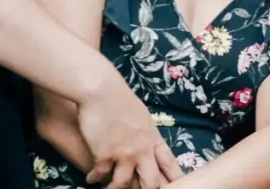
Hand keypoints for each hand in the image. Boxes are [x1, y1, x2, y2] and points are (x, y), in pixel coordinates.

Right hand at [77, 74, 183, 188]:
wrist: (100, 89)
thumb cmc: (120, 97)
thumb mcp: (142, 116)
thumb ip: (146, 134)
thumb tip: (148, 143)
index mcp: (153, 139)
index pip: (169, 165)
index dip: (175, 180)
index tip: (178, 187)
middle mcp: (141, 150)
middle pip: (152, 183)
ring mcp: (123, 155)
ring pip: (124, 184)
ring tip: (110, 188)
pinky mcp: (103, 155)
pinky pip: (100, 176)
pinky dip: (94, 179)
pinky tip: (91, 178)